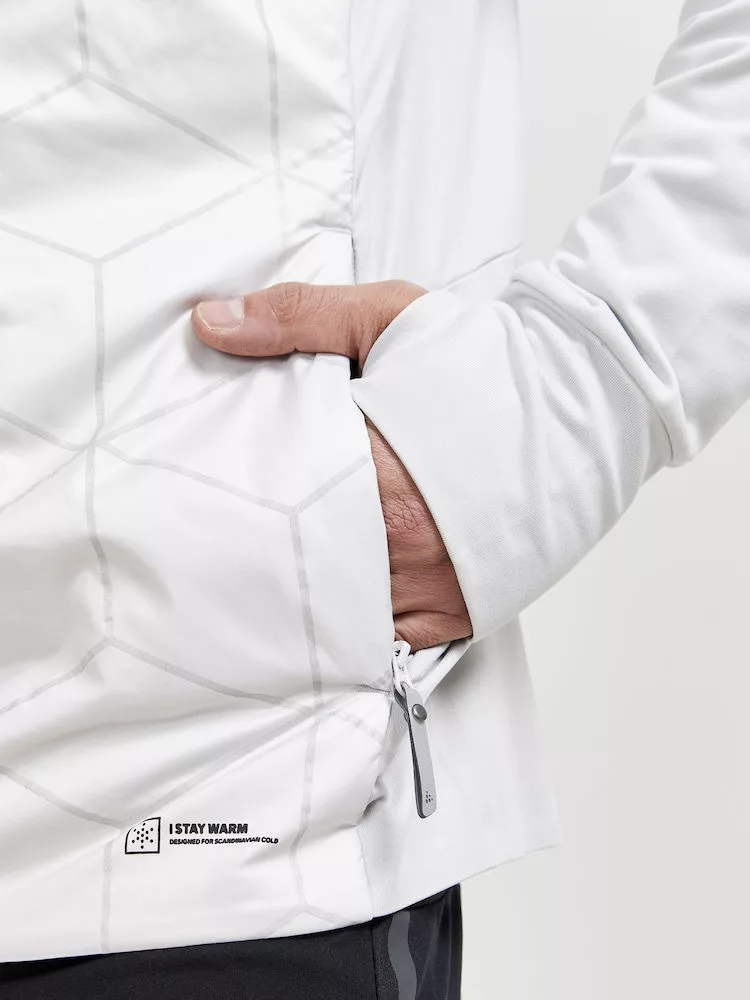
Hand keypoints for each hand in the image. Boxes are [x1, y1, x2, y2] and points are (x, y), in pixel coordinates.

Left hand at [191, 280, 471, 650]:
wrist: (584, 397)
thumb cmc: (489, 360)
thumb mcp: (389, 317)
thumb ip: (296, 318)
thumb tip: (211, 323)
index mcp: (375, 470)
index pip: (274, 502)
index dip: (234, 501)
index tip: (203, 498)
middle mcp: (402, 541)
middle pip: (298, 571)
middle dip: (256, 561)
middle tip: (211, 556)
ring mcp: (434, 584)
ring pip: (339, 616)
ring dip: (305, 601)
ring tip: (259, 587)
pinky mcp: (461, 610)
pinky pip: (388, 642)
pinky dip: (354, 630)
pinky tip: (327, 613)